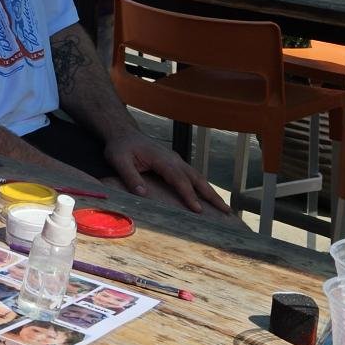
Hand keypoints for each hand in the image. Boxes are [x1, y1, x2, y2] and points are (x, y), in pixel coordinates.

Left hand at [102, 132, 230, 212]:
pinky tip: (208, 197)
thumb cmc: (121, 147)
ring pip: (197, 176)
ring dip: (211, 192)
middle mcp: (173, 159)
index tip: (198, 210)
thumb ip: (130, 176)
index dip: (189, 195)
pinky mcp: (175, 163)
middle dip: (211, 195)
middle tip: (226, 211)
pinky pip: (192, 175)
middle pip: (196, 178)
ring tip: (224, 207)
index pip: (178, 179)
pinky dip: (203, 186)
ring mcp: (176, 160)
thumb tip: (142, 194)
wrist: (124, 132)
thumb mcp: (118, 160)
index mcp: (162, 158)